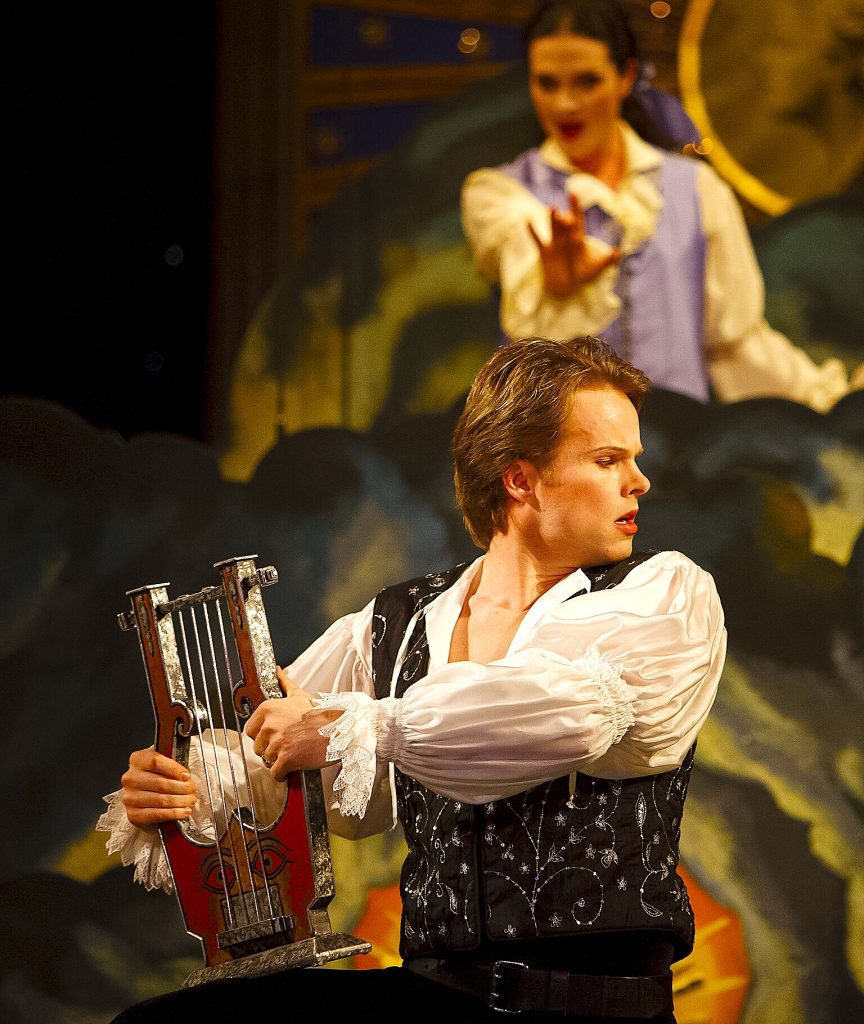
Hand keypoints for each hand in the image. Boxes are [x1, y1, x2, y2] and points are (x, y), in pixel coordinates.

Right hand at [121, 749, 196, 826]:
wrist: (143, 794)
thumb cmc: (156, 776)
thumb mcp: (163, 764)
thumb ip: (172, 766)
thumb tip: (186, 777)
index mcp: (137, 760)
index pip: (155, 762)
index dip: (174, 769)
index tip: (187, 776)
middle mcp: (130, 778)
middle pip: (160, 783)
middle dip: (182, 788)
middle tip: (192, 790)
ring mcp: (129, 797)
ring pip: (160, 800)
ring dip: (180, 801)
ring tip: (190, 801)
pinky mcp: (132, 814)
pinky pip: (156, 814)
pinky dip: (173, 813)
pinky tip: (183, 811)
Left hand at [245, 667, 342, 781]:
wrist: (341, 728)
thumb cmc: (323, 713)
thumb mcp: (301, 695)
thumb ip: (285, 684)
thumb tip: (277, 671)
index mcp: (269, 709)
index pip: (251, 730)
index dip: (262, 735)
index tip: (273, 736)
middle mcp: (270, 725)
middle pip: (258, 747)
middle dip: (270, 749)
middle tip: (287, 745)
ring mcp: (278, 743)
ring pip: (267, 760)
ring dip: (278, 761)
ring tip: (293, 754)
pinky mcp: (286, 759)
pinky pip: (275, 773)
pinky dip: (282, 774)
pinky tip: (292, 767)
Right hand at [527, 193, 619, 297]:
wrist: (567, 286)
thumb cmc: (582, 275)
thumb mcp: (596, 268)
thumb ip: (607, 261)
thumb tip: (618, 253)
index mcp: (578, 238)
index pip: (577, 220)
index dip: (575, 207)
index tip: (573, 193)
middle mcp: (566, 238)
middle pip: (564, 224)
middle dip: (565, 219)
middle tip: (565, 216)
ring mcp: (555, 244)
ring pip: (553, 228)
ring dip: (552, 219)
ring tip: (551, 208)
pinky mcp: (545, 252)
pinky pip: (537, 240)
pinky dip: (532, 231)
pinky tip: (527, 220)